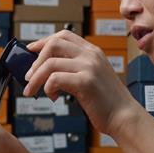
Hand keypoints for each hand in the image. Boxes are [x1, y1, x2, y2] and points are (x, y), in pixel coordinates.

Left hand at [21, 30, 139, 135]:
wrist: (124, 117)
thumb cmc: (106, 102)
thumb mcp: (92, 77)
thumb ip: (75, 69)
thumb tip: (45, 70)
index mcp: (93, 52)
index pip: (63, 35)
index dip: (43, 41)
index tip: (31, 50)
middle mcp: (91, 55)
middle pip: (53, 44)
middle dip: (35, 60)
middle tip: (29, 76)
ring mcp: (89, 67)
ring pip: (50, 63)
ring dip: (35, 79)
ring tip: (33, 91)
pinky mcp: (86, 81)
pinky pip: (55, 78)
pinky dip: (47, 88)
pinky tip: (53, 97)